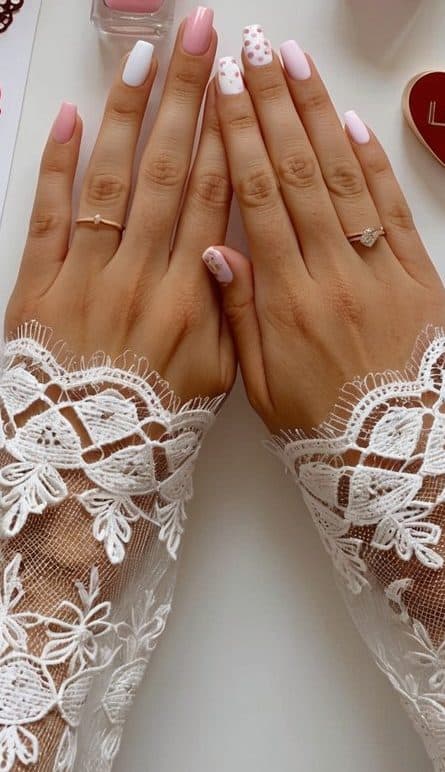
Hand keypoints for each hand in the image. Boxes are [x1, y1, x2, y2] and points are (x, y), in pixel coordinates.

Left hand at [6, 11, 234, 402]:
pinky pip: (48, 217)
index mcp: (189, 298)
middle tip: (197, 36)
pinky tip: (72, 120)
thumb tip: (230, 248)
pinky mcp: (37, 287)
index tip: (233, 86)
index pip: (211, 198)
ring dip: (128, 115)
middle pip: (168, 172)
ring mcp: (84, 278)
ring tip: (145, 56)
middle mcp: (139, 277)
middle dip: (186, 98)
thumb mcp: (217, 377)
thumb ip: (231, 311)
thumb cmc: (156, 420)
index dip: (223, 136)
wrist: (86, 459)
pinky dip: (58, 167)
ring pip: (112, 183)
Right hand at [203, 30, 444, 431]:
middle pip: (296, 175)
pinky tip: (351, 123)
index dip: (240, 141)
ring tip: (295, 66)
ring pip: (342, 180)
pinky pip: (392, 210)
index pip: (258, 202)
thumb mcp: (262, 384)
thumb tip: (217, 251)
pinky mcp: (417, 276)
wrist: (394, 454)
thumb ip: (240, 316)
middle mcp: (333, 276)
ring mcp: (380, 271)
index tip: (224, 93)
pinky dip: (371, 164)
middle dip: (272, 107)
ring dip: (317, 117)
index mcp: (288, 303)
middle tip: (253, 53)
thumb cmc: (322, 423)